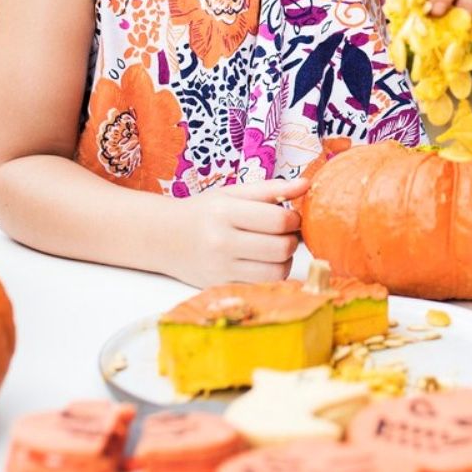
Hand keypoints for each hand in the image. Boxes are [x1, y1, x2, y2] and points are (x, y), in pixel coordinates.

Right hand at [175, 177, 307, 287]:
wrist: (164, 238)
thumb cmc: (204, 212)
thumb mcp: (234, 192)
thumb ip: (272, 188)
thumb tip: (307, 184)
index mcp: (225, 212)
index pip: (279, 220)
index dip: (294, 218)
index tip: (290, 215)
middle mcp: (221, 242)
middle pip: (282, 248)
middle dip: (292, 239)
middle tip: (285, 233)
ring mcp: (220, 269)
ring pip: (277, 271)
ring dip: (285, 259)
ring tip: (275, 248)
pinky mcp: (221, 286)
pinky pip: (262, 285)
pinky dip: (270, 274)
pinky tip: (262, 262)